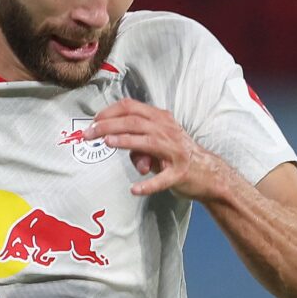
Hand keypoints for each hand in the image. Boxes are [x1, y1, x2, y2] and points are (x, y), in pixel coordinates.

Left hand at [86, 100, 229, 200]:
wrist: (208, 173)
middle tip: (88, 134)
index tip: (93, 121)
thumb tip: (116, 144)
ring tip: (107, 143)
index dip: (109, 112)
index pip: (131, 107)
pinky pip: (162, 179)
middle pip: (134, 122)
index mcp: (161, 119)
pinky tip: (135, 189)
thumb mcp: (155, 143)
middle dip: (108, 126)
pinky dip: (148, 184)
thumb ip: (135, 142)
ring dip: (125, 141)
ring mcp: (175, 152)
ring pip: (146, 142)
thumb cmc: (176, 155)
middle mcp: (168, 131)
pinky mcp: (179, 173)